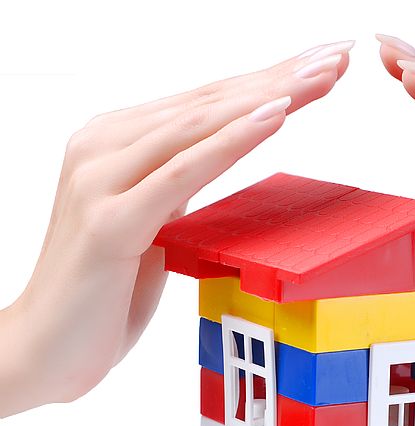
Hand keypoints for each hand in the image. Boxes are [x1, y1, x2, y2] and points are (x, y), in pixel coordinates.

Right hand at [0, 40, 353, 416]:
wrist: (42, 349)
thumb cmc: (102, 291)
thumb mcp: (150, 222)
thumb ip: (174, 180)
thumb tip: (217, 153)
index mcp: (115, 144)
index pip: (206, 102)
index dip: (268, 80)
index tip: (322, 63)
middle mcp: (103, 147)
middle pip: (210, 101)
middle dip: (282, 75)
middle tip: (338, 53)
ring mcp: (101, 180)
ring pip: (200, 124)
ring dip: (270, 95)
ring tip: (324, 72)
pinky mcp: (109, 222)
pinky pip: (182, 172)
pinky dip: (231, 141)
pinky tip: (274, 113)